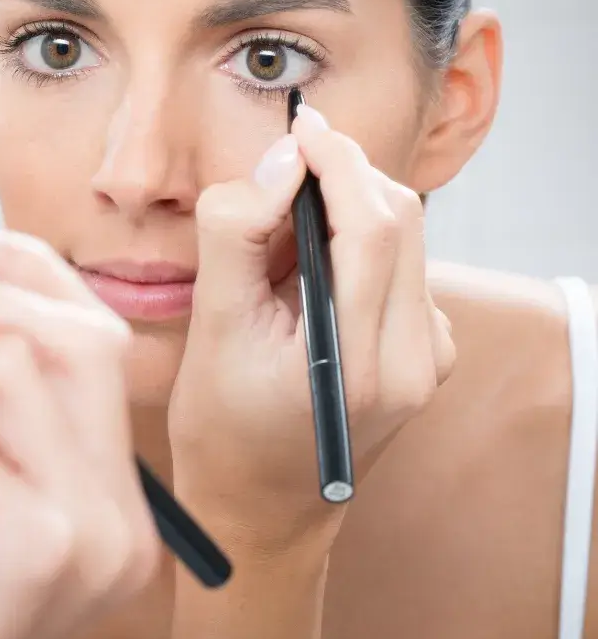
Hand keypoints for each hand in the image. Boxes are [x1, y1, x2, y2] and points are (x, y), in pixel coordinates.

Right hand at [168, 104, 454, 542]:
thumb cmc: (224, 433)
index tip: (298, 128)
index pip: (372, 225)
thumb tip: (278, 163)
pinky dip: (358, 239)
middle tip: (282, 174)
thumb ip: (238, 237)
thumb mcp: (210, 332)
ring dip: (348, 206)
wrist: (264, 510)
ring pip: (405, 235)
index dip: (337, 161)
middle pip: (400, 219)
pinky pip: (401, 263)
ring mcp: (428, 356)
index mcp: (361, 362)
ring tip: (284, 234)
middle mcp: (415, 358)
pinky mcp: (426, 349)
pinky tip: (311, 270)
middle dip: (343, 175)